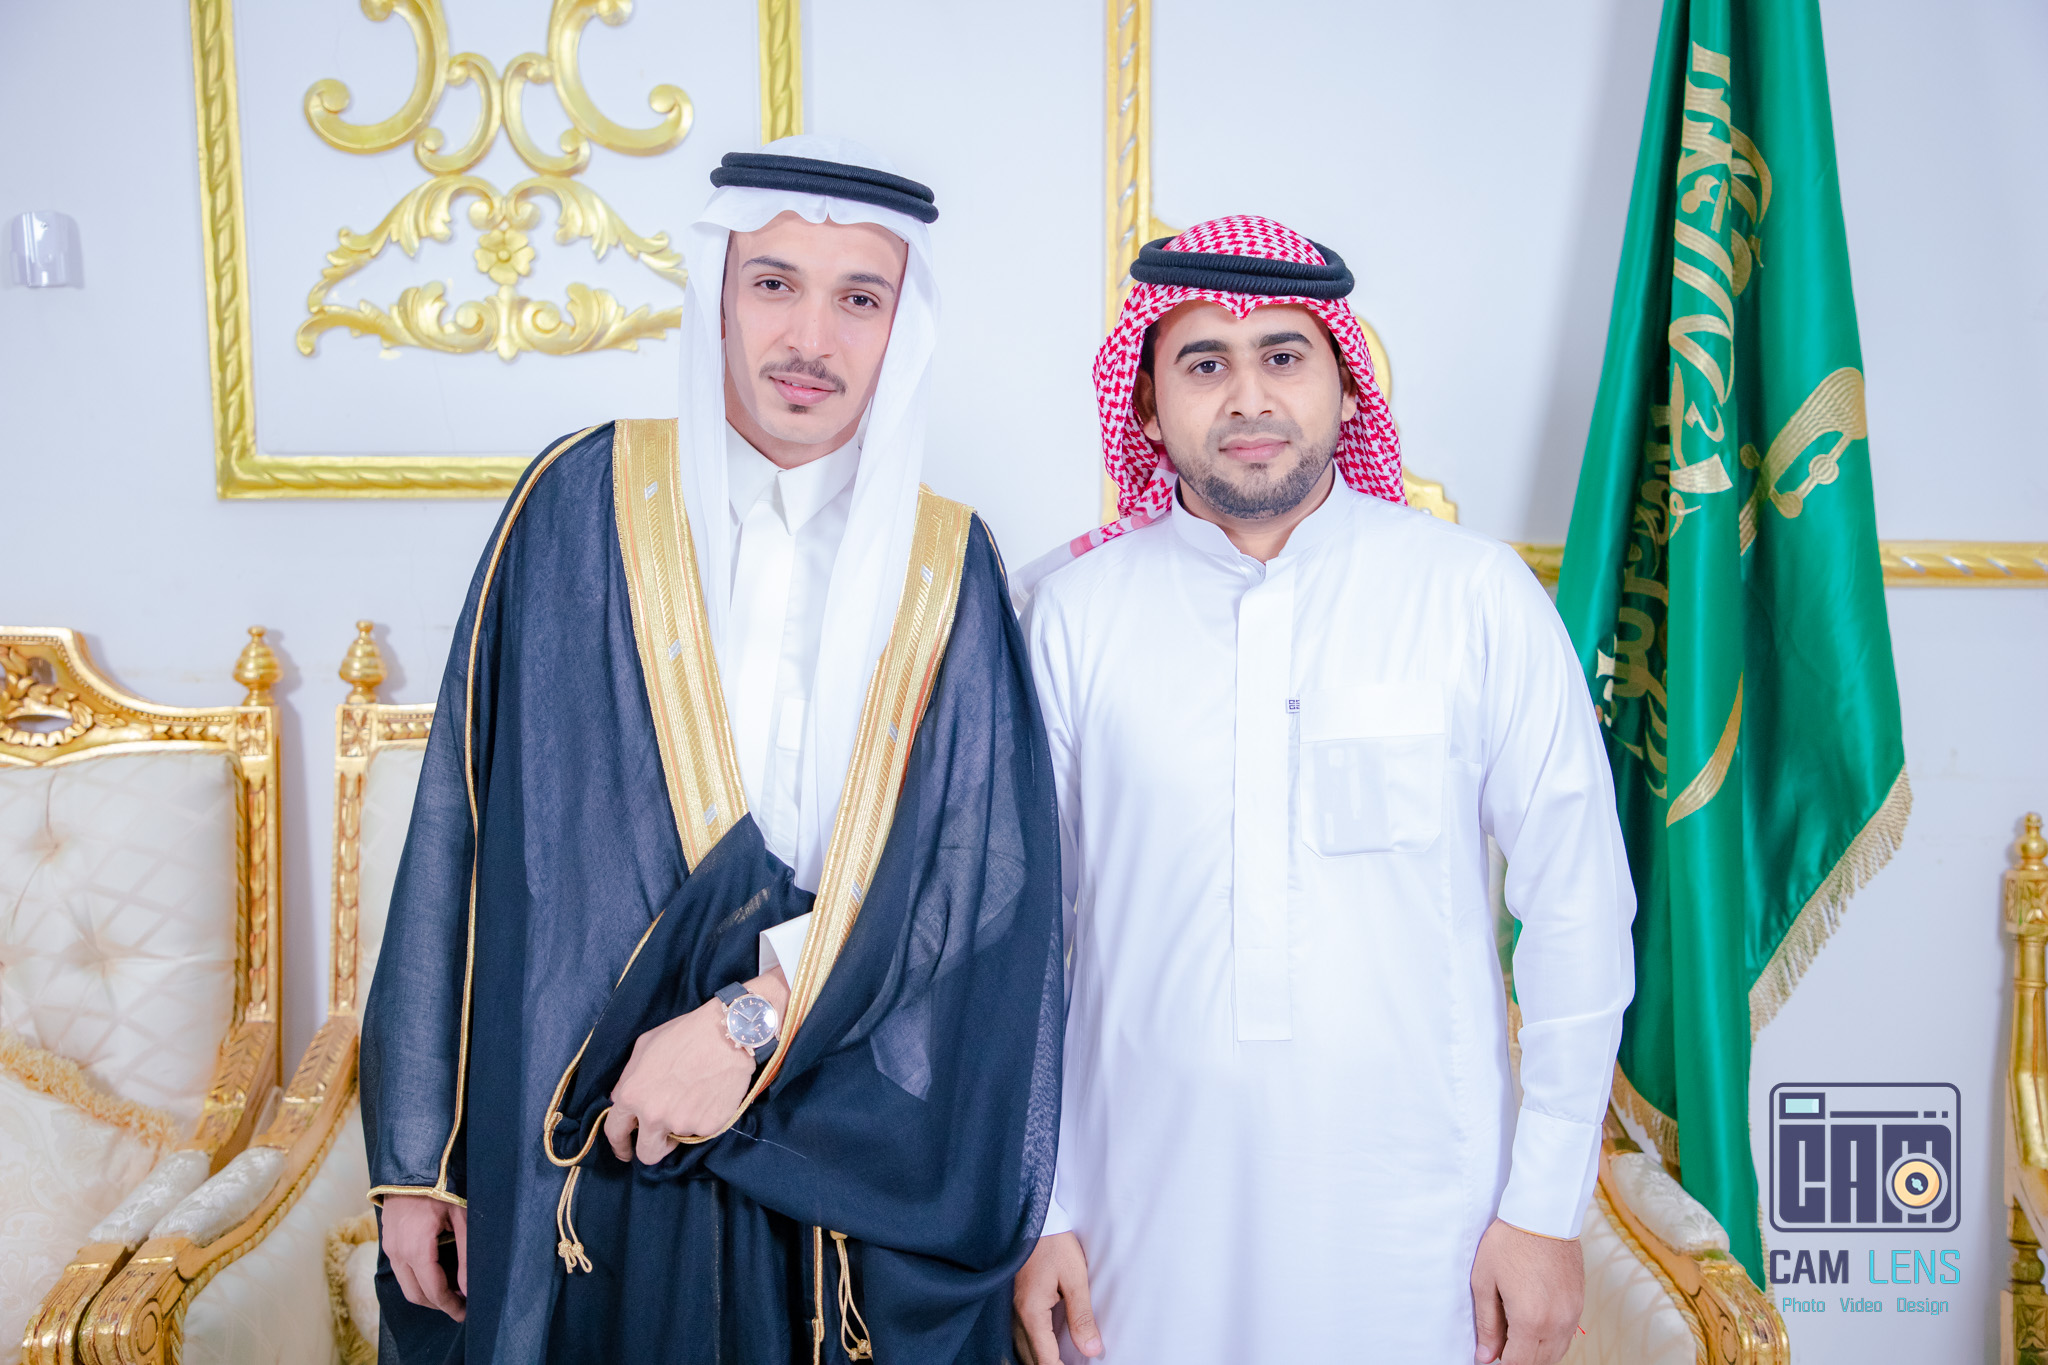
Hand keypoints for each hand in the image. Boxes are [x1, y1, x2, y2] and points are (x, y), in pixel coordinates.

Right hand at [381, 1193, 466, 1320]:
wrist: (412, 1164)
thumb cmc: (442, 1187)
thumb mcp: (462, 1218)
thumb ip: (466, 1256)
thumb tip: (468, 1290)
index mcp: (416, 1248)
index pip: (433, 1291)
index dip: (450, 1306)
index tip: (466, 1313)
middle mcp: (397, 1252)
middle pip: (416, 1294)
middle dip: (438, 1304)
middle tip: (461, 1304)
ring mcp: (389, 1247)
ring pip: (406, 1285)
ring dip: (427, 1293)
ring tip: (451, 1290)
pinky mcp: (387, 1241)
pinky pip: (400, 1270)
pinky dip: (417, 1279)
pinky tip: (436, 1274)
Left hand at [604, 968, 788, 1164]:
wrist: (727, 1034)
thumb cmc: (683, 1034)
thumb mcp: (643, 1047)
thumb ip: (627, 1079)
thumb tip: (619, 1101)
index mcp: (632, 1096)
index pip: (615, 1133)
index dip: (619, 1145)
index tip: (625, 1150)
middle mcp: (654, 1115)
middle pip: (646, 1154)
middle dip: (650, 1148)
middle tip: (660, 1138)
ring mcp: (682, 1124)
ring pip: (677, 1139)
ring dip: (681, 1126)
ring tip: (693, 1099)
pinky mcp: (708, 1127)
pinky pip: (701, 1131)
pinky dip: (703, 1119)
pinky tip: (709, 1097)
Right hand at [1013, 1230, 1101, 1361]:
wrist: (1032, 1218)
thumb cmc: (1054, 1244)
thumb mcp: (1074, 1278)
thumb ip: (1082, 1316)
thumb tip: (1092, 1349)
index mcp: (1032, 1312)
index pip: (1045, 1358)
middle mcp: (1017, 1315)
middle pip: (1031, 1358)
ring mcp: (1012, 1308)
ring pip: (1022, 1348)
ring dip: (1040, 1358)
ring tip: (1061, 1360)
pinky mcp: (1014, 1301)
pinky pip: (1020, 1335)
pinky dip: (1033, 1347)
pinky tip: (1046, 1345)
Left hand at [1470, 1218, 1582, 1364]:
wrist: (1542, 1214)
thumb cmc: (1508, 1242)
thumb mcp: (1485, 1282)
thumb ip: (1487, 1324)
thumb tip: (1485, 1356)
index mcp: (1530, 1320)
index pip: (1517, 1364)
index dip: (1500, 1362)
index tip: (1489, 1355)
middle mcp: (1556, 1323)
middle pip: (1539, 1363)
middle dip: (1518, 1359)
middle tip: (1499, 1344)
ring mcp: (1572, 1314)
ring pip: (1556, 1354)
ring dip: (1536, 1353)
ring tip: (1515, 1335)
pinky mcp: (1579, 1304)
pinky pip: (1567, 1337)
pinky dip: (1550, 1341)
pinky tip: (1534, 1325)